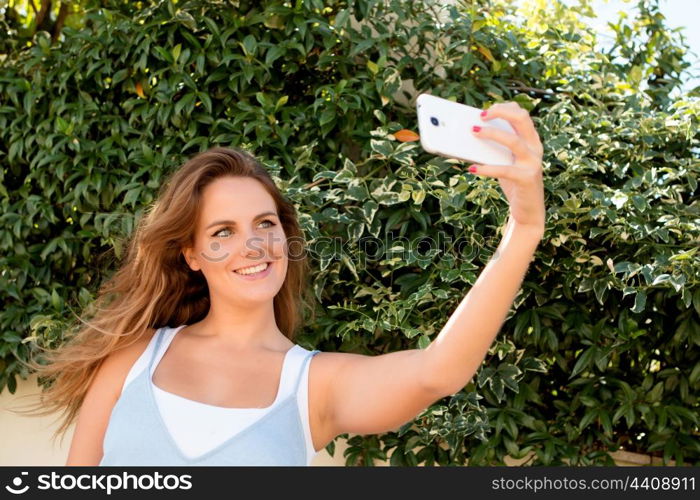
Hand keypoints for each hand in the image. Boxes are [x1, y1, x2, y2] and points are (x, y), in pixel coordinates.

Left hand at [470, 102, 544, 232]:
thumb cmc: (513, 182)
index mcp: (531, 140)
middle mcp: (535, 148)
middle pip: (522, 119)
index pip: (521, 114)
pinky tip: (473, 168)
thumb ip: (495, 148)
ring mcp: (533, 162)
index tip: (485, 111)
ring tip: (473, 132)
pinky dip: (487, 168)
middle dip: (501, 112)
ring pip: (513, 141)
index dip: (504, 108)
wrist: (528, 210)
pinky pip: (505, 170)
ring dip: (491, 134)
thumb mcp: (505, 161)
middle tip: (480, 116)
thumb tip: (470, 136)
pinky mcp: (527, 178)